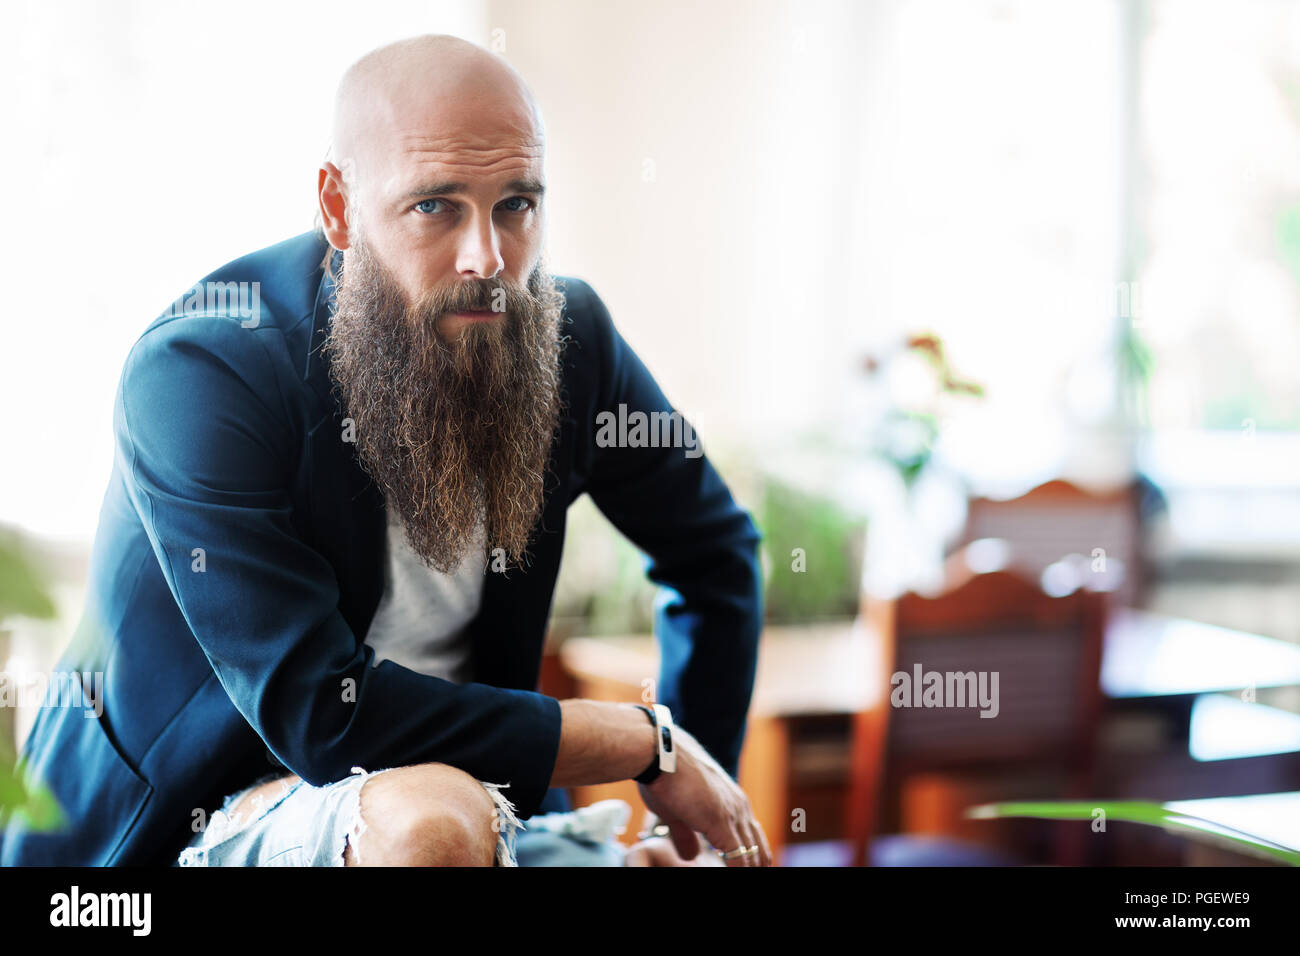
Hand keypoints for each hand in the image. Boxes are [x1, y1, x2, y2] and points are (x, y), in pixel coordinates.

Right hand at [636, 723, 772, 866]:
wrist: (661, 753)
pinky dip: (738, 871)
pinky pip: (738, 859)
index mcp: (732, 801)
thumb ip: (686, 835)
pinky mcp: (721, 824)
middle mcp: (739, 807)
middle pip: (757, 847)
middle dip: (755, 865)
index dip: (751, 857)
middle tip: (758, 875)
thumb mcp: (676, 811)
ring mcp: (732, 815)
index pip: (752, 836)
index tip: (749, 869)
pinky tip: (733, 876)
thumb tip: (691, 856)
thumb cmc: (664, 775)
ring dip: (748, 869)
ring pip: (751, 854)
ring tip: (749, 877)